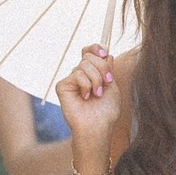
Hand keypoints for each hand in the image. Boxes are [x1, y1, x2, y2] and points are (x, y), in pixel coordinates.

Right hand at [54, 44, 117, 159]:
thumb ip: (108, 69)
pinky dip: (86, 84)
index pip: (90, 51)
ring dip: (96, 80)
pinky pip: (76, 74)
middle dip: (102, 68)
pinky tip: (85, 97)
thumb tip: (107, 54)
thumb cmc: (106, 111)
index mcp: (92, 72)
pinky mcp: (62, 86)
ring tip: (97, 94)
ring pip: (84, 64)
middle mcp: (80, 74)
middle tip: (106, 83)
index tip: (104, 53)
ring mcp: (71, 80)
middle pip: (89, 56)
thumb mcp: (113, 86)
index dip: (96, 48)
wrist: (98, 126)